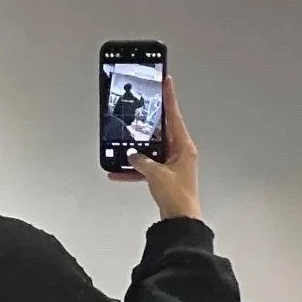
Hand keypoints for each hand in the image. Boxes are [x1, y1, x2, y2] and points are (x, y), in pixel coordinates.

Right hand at [124, 77, 202, 221]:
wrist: (180, 220)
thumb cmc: (178, 196)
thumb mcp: (156, 174)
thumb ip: (141, 161)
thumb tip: (132, 154)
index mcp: (184, 147)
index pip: (174, 115)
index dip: (169, 97)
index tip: (166, 81)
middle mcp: (180, 153)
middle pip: (162, 131)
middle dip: (148, 122)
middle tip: (140, 106)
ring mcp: (172, 165)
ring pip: (152, 149)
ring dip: (137, 149)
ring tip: (123, 142)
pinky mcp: (165, 177)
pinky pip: (146, 167)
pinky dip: (134, 169)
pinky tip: (118, 171)